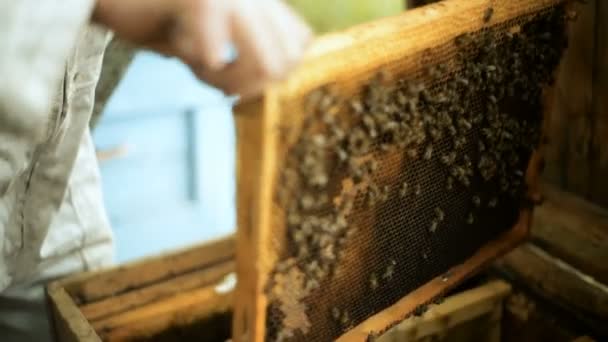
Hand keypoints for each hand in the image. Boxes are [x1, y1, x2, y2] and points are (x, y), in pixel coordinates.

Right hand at [93, 0, 312, 98]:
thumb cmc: (154, 16)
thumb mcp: (208, 38)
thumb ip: (246, 50)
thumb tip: (273, 77)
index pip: (299, 45)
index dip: (272, 73)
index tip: (236, 74)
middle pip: (286, 61)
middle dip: (251, 84)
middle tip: (214, 77)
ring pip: (267, 63)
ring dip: (232, 81)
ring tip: (199, 68)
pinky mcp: (198, 0)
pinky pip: (217, 55)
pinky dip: (205, 72)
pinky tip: (187, 56)